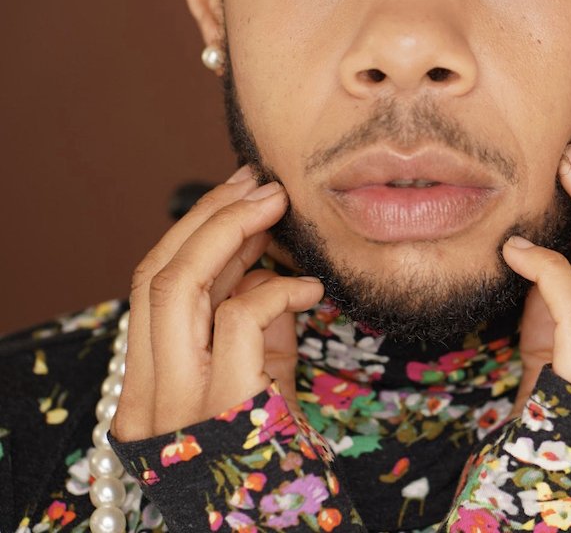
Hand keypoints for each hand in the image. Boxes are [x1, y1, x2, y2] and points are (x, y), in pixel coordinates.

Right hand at [112, 167, 324, 440]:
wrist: (281, 529)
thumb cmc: (277, 452)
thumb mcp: (260, 381)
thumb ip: (255, 324)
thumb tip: (266, 265)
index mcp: (149, 385)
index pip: (151, 285)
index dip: (195, 229)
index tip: (239, 193)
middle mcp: (148, 394)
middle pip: (158, 275)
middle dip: (210, 216)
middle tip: (260, 182)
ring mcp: (178, 404)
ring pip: (176, 287)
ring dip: (229, 231)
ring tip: (276, 205)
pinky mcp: (222, 408)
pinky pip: (238, 319)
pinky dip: (277, 289)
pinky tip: (311, 288)